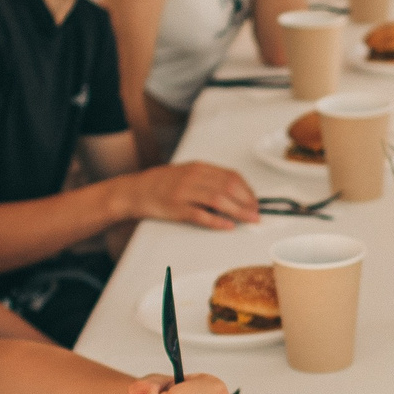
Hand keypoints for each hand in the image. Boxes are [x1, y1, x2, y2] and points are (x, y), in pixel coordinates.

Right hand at [129, 162, 258, 229]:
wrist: (136, 190)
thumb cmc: (164, 184)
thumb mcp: (188, 174)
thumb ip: (210, 180)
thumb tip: (236, 194)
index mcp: (199, 168)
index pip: (231, 177)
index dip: (247, 190)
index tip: (255, 202)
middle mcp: (193, 177)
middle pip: (228, 188)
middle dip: (247, 202)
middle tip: (257, 214)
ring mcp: (184, 192)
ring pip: (218, 200)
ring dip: (238, 211)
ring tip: (249, 220)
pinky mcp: (176, 208)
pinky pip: (200, 215)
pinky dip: (216, 221)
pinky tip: (228, 226)